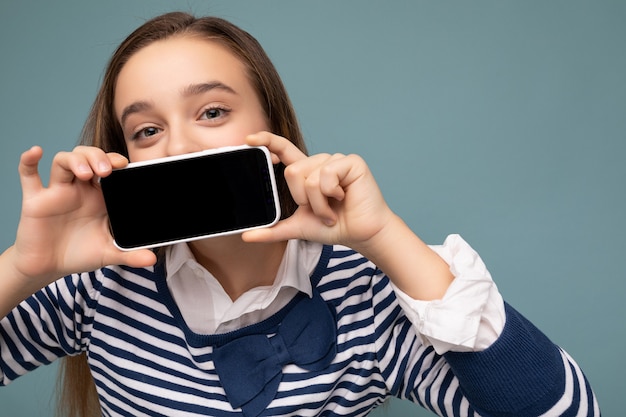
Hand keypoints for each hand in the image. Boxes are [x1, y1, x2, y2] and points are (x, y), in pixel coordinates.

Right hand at [10, 146, 155, 285]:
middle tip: (107, 171)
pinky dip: (28, 161)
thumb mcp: (108, 253)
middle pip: (87, 156)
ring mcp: (57, 192)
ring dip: (75, 160)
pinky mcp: (35, 200)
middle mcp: (79, 189)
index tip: (125, 165)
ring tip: (86, 173)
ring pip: (63, 161)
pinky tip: (35, 152)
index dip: (115, 161)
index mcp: (99, 196)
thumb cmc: (79, 253)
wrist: (49, 267)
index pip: (108, 167)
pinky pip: (28, 175)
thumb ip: (130, 255)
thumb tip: (152, 259)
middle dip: (98, 156)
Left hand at [242, 132, 394, 251]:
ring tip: (332, 210)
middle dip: (303, 199)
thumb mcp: (298, 227)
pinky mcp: (351, 162)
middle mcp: (320, 163)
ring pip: (309, 177)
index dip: (267, 141)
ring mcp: (336, 160)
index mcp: (307, 172)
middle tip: (320, 211)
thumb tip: (247, 236)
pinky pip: (327, 174)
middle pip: (292, 171)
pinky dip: (331, 194)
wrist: (360, 235)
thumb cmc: (334, 227)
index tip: (249, 139)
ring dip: (319, 203)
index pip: (283, 150)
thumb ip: (273, 230)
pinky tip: (343, 197)